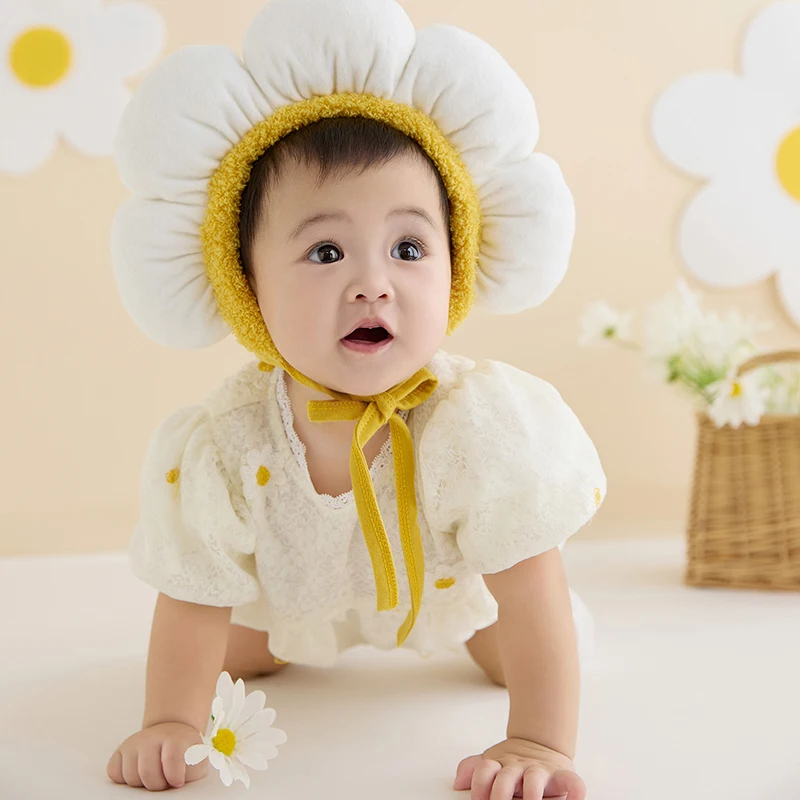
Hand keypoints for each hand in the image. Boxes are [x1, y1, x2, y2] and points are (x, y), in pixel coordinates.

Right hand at [107, 721, 208, 790]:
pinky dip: (124, 780)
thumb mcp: (197, 761)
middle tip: (165, 782)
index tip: (178, 783)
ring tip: (154, 777)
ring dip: (142, 784)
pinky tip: (138, 774)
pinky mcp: (120, 752)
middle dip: (157, 785)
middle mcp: (151, 737)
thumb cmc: (186, 754)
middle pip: (147, 772)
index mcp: (174, 738)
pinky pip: (114, 773)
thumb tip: (176, 786)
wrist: (173, 734)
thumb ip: (190, 774)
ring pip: (130, 776)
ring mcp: (133, 743)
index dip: (174, 776)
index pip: (172, 758)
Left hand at [453, 737, 586, 799]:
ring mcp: (541, 771)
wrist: (541, 744)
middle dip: (500, 794)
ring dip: (531, 794)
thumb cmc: (513, 763)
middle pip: (506, 778)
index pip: (486, 769)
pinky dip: (576, 791)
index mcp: (501, 764)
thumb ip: (473, 769)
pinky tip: (575, 799)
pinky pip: (572, 783)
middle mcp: (519, 767)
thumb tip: (457, 783)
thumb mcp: (493, 761)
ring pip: (534, 781)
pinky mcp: (562, 776)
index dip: (479, 784)